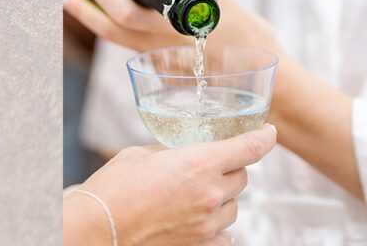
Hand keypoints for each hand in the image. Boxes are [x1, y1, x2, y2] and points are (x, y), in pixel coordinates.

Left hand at [63, 0, 281, 54]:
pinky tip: (110, 16)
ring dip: (94, 19)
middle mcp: (159, 48)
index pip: (123, 12)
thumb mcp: (222, 0)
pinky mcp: (168, 67)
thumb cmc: (251, 43)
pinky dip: (115, 29)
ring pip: (117, 39)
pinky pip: (131, 46)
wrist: (273, 88)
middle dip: (84, 7)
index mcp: (169, 29)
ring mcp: (162, 60)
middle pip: (109, 29)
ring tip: (73, 0)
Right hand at [63, 124, 277, 245]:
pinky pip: (224, 234)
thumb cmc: (112, 190)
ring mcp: (205, 225)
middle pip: (243, 177)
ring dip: (225, 196)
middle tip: (214, 162)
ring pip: (235, 206)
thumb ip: (170, 151)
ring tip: (200, 191)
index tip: (268, 132)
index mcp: (198, 164)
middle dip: (233, 166)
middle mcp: (209, 195)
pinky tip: (201, 217)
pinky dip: (218, 225)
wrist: (97, 228)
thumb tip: (180, 152)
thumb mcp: (142, 154)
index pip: (248, 147)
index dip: (264, 137)